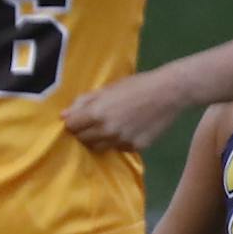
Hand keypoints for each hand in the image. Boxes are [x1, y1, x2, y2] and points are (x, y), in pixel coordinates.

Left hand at [62, 68, 189, 151]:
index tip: (78, 119)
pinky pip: (119, 148)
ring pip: (99, 147)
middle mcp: (107, 131)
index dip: (73, 122)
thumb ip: (84, 102)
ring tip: (110, 127)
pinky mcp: (136, 147)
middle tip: (94, 122)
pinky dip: (119, 141)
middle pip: (83, 140)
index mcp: (96, 113)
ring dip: (100, 139)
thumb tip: (64, 115)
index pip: (71, 126)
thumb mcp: (107, 89)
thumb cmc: (136, 85)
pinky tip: (128, 129)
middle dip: (84, 132)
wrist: (168, 93)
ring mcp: (122, 140)